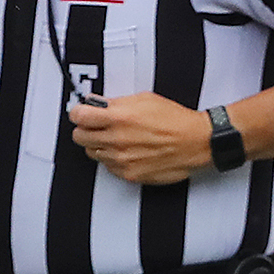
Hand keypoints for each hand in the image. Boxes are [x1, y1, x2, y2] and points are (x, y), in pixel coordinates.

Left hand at [70, 91, 227, 184]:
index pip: (78, 116)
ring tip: (116, 138)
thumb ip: (116, 103)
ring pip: (92, 153)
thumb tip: (98, 104)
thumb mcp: (144, 99)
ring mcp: (121, 160)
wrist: (195, 142)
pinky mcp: (129, 174)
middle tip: (95, 126)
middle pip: (79, 137)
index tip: (81, 113)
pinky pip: (108, 167)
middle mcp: (117, 140)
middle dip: (85, 129)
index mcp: (119, 118)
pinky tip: (127, 150)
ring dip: (99, 145)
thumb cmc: (174, 120)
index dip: (78, 113)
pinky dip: (112, 159)